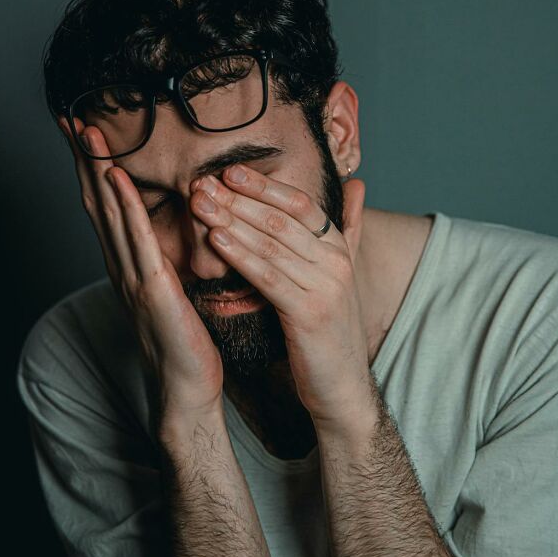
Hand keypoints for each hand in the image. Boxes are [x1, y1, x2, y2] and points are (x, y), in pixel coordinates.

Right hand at [57, 117, 224, 434]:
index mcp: (127, 264)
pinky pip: (138, 239)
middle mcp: (122, 265)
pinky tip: (116, 176)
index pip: (104, 205)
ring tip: (88, 132)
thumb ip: (161, 258)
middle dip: (83, 158)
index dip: (92, 167)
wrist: (188, 386)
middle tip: (70, 117)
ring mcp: (133, 275)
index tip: (83, 131)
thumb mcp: (171, 288)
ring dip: (98, 170)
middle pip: (96, 201)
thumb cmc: (184, 340)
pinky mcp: (152, 288)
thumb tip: (165, 231)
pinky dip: (125, 205)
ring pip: (110, 213)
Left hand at [190, 165, 373, 426]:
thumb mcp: (338, 274)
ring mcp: (325, 286)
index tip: (229, 171)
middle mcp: (335, 261)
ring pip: (270, 244)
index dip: (264, 185)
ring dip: (231, 221)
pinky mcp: (309, 312)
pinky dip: (241, 256)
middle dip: (238, 199)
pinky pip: (268, 277)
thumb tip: (358, 185)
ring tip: (200, 206)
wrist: (341, 385)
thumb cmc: (329, 329)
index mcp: (338, 248)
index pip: (300, 204)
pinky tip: (216, 241)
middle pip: (280, 219)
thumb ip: (347, 229)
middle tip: (201, 183)